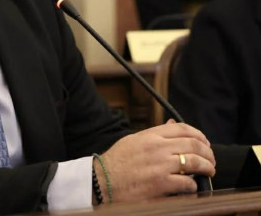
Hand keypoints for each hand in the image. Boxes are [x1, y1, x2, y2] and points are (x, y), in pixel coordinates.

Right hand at [95, 120, 214, 202]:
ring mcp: (161, 166)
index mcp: (150, 136)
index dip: (199, 135)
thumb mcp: (133, 141)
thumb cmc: (116, 162)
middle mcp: (158, 147)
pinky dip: (193, 185)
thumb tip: (171, 125)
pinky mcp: (162, 184)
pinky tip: (190, 187)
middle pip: (194, 144)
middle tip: (210, 160)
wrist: (102, 181)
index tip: (205, 143)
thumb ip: (154, 134)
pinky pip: (187, 183)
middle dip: (208, 153)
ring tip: (208, 172)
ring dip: (206, 168)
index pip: (182, 128)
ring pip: (195, 162)